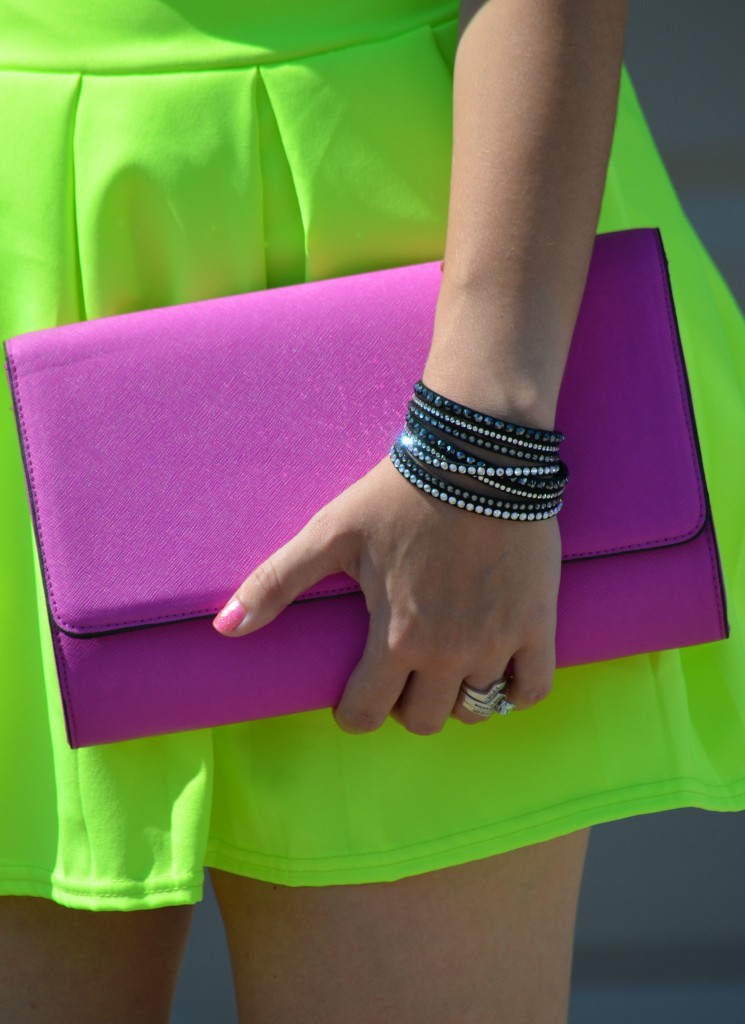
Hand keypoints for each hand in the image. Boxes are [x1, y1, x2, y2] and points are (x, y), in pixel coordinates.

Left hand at [212, 453, 560, 734]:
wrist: (479, 458)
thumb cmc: (400, 493)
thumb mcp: (331, 533)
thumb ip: (276, 582)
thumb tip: (223, 627)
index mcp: (394, 638)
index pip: (364, 715)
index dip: (353, 709)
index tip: (357, 690)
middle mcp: (447, 653)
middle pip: (422, 721)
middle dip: (404, 704)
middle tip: (402, 671)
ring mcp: (496, 642)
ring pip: (474, 709)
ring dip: (456, 697)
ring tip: (447, 665)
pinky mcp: (537, 624)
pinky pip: (531, 690)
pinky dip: (514, 690)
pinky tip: (498, 669)